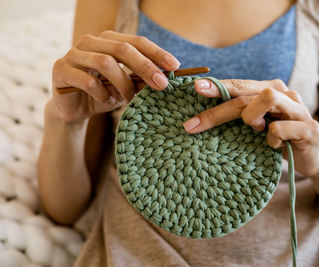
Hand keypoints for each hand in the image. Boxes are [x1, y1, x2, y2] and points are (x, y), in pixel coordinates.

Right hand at [51, 30, 180, 122]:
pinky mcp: (61, 70)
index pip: (136, 41)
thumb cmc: (104, 93)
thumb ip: (141, 81)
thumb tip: (166, 79)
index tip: (175, 66)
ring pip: (105, 62)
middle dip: (146, 67)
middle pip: (123, 48)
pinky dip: (102, 93)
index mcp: (108, 40)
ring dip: (123, 83)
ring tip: (131, 99)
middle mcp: (90, 42)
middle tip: (162, 84)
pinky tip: (109, 101)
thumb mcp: (126, 87)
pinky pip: (87, 80)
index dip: (157, 52)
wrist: (74, 109)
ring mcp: (74, 54)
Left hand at [182, 79, 318, 176]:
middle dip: (217, 111)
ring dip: (251, 118)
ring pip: (267, 99)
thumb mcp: (258, 124)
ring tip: (254, 131)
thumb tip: (202, 115)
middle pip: (246, 95)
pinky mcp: (308, 129)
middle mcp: (285, 93)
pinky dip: (271, 139)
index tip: (196, 89)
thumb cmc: (280, 137)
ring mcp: (298, 109)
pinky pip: (280, 128)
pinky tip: (273, 146)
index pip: (239, 84)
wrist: (315, 155)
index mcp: (270, 89)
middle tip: (192, 125)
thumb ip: (240, 114)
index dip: (217, 86)